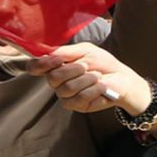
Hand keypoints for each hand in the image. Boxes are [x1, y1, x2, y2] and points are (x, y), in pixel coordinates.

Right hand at [30, 43, 152, 113]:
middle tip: (86, 66)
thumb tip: (47, 53)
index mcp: (56, 66)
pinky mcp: (77, 106)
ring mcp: (65, 95)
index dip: (40, 64)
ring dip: (86, 79)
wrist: (121, 77)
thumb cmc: (102, 63)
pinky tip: (101, 86)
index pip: (35, 67)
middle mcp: (57, 82)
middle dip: (73, 69)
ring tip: (97, 76)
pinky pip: (79, 98)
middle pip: (52, 78)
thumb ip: (66, 52)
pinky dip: (93, 89)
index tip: (56, 60)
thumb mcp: (86, 50)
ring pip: (67, 88)